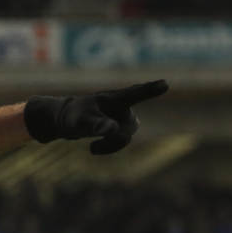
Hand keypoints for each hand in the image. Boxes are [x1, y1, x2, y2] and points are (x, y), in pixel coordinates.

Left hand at [24, 80, 167, 154]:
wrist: (67, 120)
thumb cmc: (74, 117)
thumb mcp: (81, 121)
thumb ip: (96, 124)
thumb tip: (112, 130)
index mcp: (113, 99)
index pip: (135, 94)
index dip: (150, 90)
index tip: (165, 83)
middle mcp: (122, 106)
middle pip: (130, 126)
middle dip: (115, 140)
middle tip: (93, 148)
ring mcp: (123, 116)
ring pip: (126, 136)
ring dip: (110, 145)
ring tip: (91, 149)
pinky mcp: (120, 126)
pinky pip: (122, 140)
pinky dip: (109, 147)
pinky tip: (93, 149)